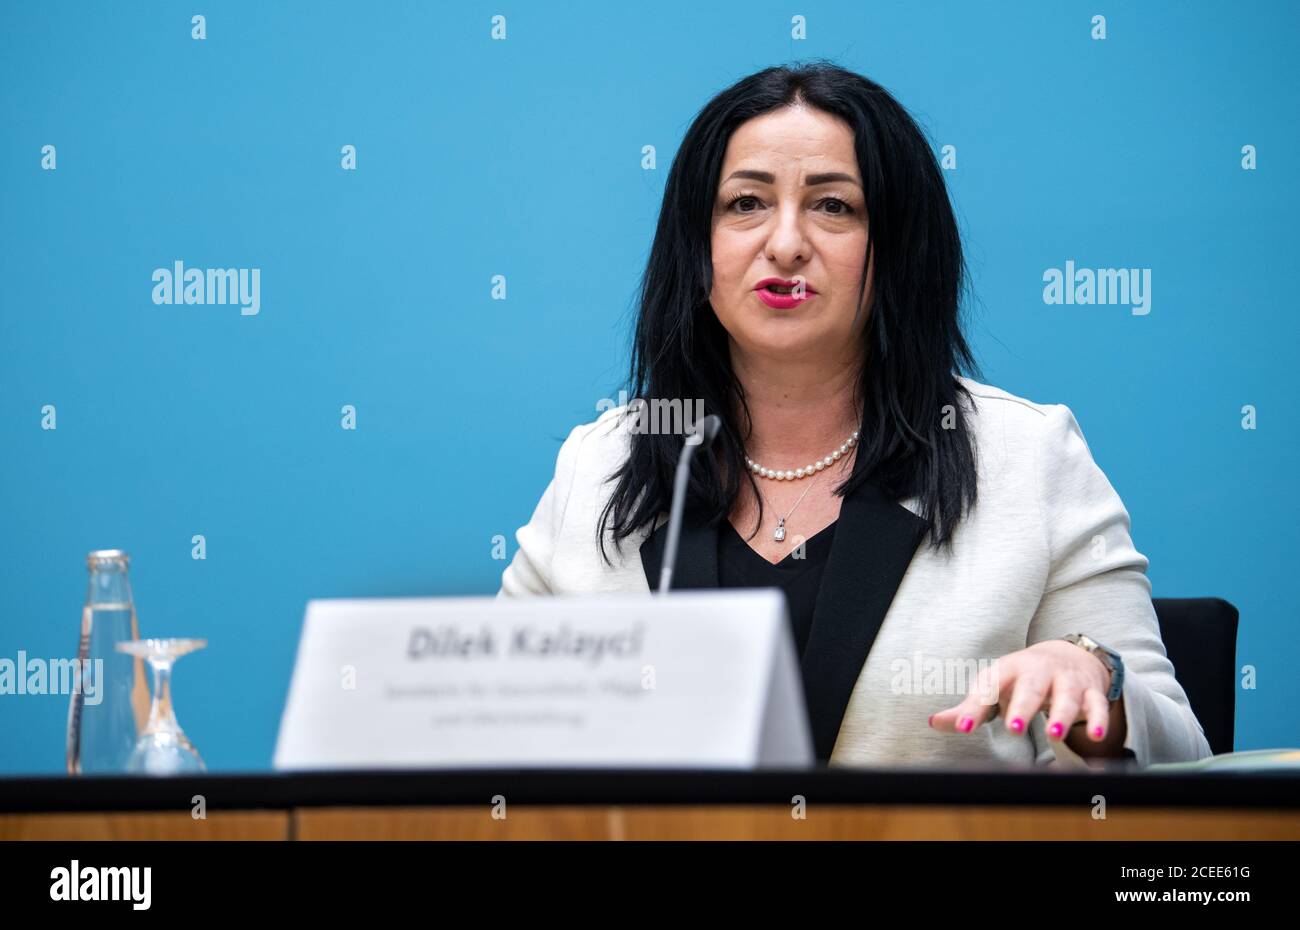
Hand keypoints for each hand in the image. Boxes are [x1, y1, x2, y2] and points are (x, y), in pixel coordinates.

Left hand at [928, 639, 1119, 747]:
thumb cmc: (1020, 678)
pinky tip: (1098, 736)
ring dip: (1062, 714)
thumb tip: (934, 723)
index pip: (989, 686)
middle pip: (1031, 687)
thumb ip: (969, 708)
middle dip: (1023, 706)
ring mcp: (1067, 681)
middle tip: (1013, 727)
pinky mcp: (1091, 692)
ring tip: (1055, 733)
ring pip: (1067, 696)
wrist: (1067, 655)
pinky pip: (1097, 705)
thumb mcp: (994, 687)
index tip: (963, 725)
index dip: (975, 706)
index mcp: (1009, 670)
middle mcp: (1039, 672)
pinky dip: (1099, 719)